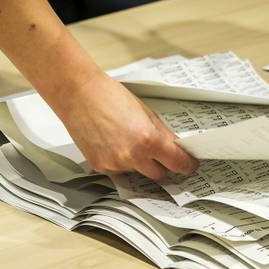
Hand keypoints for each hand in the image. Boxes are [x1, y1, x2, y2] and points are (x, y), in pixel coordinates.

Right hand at [51, 71, 198, 179]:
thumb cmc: (109, 96)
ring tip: (126, 139)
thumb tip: (176, 148)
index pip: (178, 164)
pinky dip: (120, 161)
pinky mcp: (100, 167)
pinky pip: (119, 171)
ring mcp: (115, 164)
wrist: (78, 94)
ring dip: (138, 162)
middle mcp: (132, 156)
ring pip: (137, 173)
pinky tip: (112, 143)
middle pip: (159, 174)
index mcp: (148, 140)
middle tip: (158, 152)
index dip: (187, 165)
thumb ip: (163, 134)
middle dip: (162, 165)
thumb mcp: (146, 112)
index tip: (189, 164)